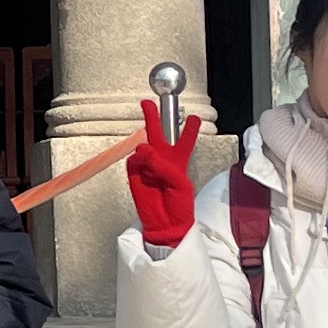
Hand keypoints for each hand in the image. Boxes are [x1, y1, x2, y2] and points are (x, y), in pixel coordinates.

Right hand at [125, 97, 201, 247]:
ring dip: (148, 149)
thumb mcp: (180, 182)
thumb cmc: (179, 206)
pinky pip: (134, 160)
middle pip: (159, 134)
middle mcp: (163, 160)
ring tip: (151, 156)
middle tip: (147, 104)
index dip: (190, 128)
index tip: (193, 117)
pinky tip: (145, 167)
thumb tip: (146, 152)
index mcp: (179, 161)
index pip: (185, 140)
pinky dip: (140, 160)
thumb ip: (164, 165)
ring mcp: (148, 166)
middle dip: (153, 117)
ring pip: (144, 145)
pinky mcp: (136, 173)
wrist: (166, 224)